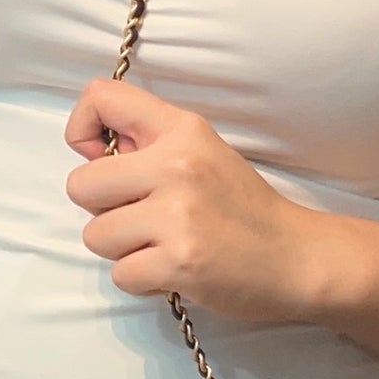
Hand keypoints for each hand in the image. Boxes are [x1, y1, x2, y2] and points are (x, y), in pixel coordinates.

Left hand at [65, 78, 349, 328]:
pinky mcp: (179, 261)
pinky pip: (121, 275)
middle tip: (144, 218)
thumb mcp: (203, 153)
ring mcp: (177, 214)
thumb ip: (148, 146)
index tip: (103, 160)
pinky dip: (142, 281)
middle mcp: (177, 164)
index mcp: (182, 129)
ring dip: (123, 250)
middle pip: (80, 185)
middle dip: (103, 210)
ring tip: (163, 246)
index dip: (82, 130)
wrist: (298, 259)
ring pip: (95, 236)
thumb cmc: (244, 209)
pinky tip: (173, 271)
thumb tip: (91, 152)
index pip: (101, 97)